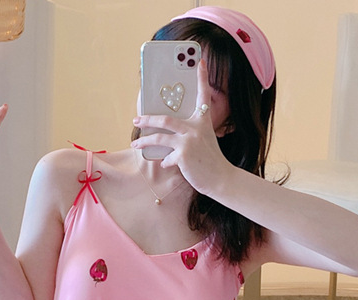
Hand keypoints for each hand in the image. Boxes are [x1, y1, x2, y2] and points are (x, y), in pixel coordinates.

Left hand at [131, 59, 231, 195]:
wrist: (221, 179)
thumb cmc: (211, 161)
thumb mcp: (203, 142)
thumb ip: (188, 136)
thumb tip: (164, 144)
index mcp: (203, 121)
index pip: (203, 95)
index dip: (202, 77)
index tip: (201, 61)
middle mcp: (195, 127)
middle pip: (165, 119)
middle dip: (147, 118)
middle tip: (136, 119)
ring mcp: (189, 141)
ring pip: (159, 138)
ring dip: (144, 141)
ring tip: (135, 144)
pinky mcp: (183, 155)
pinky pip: (167, 158)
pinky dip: (166, 162)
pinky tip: (166, 164)